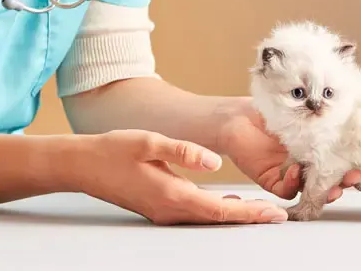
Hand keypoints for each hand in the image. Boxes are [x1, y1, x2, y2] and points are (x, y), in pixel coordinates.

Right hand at [72, 129, 288, 225]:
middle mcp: (170, 210)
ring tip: (261, 210)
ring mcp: (164, 212)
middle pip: (218, 218)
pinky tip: (228, 200)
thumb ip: (184, 152)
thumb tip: (215, 163)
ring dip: (234, 214)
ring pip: (207, 217)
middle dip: (249, 217)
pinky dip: (216, 209)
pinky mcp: (160, 206)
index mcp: (172, 195)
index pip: (220, 210)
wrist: (83, 165)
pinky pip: (196, 212)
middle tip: (278, 215)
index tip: (274, 214)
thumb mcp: (150, 142)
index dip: (249, 213)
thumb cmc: (114, 150)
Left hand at [217, 100, 360, 201]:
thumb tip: (349, 106)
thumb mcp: (301, 108)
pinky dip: (293, 183)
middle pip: (329, 178)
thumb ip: (321, 112)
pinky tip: (297, 170)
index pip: (338, 159)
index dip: (351, 161)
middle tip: (355, 176)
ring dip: (324, 189)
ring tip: (334, 185)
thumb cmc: (270, 109)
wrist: (237, 115)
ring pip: (311, 189)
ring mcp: (290, 174)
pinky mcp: (271, 180)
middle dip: (344, 180)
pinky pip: (286, 189)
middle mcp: (306, 163)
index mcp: (317, 146)